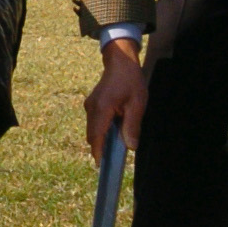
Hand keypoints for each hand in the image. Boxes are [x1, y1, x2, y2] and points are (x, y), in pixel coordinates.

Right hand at [85, 38, 147, 160]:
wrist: (120, 61)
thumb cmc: (130, 80)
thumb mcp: (137, 104)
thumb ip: (132, 126)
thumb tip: (130, 147)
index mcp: (102, 108)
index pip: (96, 136)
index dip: (98, 152)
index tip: (100, 165)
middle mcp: (92, 108)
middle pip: (92, 135)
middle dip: (100, 147)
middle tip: (112, 158)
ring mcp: (90, 105)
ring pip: (92, 129)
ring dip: (101, 137)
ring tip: (115, 142)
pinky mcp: (92, 104)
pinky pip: (94, 122)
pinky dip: (101, 129)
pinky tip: (113, 128)